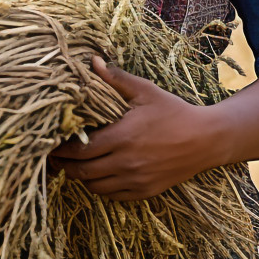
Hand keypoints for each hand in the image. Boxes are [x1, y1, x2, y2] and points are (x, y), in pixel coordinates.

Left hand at [50, 56, 224, 200]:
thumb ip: (116, 79)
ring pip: (95, 187)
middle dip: (65, 165)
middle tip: (54, 156)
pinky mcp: (145, 191)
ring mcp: (136, 180)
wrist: (206, 139)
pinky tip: (97, 174)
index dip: (62, 148)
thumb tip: (92, 62)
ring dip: (81, 177)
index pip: (80, 149)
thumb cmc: (173, 111)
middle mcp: (126, 162)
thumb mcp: (145, 91)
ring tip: (74, 165)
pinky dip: (100, 188)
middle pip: (82, 172)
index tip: (51, 142)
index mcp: (123, 136)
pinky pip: (113, 196)